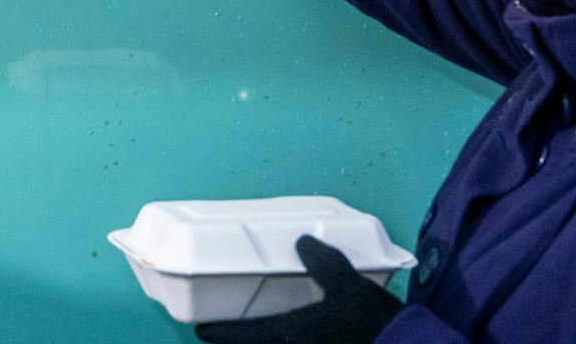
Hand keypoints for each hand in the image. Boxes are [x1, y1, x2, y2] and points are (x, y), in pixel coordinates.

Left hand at [195, 236, 402, 343]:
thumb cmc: (373, 321)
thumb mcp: (348, 284)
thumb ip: (322, 262)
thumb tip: (300, 243)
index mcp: (291, 335)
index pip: (243, 336)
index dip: (220, 333)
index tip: (202, 330)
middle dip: (241, 341)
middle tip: (228, 329)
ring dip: (264, 343)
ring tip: (259, 331)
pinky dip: (288, 343)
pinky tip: (298, 334)